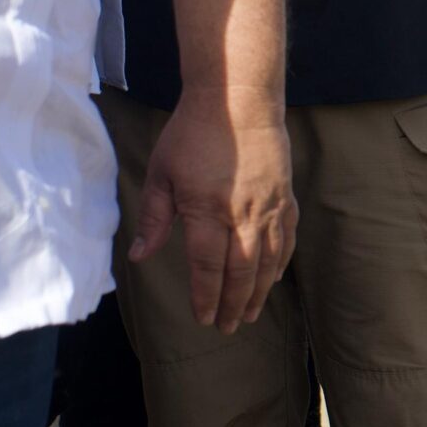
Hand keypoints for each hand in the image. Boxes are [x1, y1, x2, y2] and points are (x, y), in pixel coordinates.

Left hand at [129, 89, 295, 332]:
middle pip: (241, 270)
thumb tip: (139, 256)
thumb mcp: (161, 172)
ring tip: (250, 313)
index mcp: (207, 210)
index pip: (208, 266)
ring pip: (268, 259)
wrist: (239, 99)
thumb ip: (154, 217)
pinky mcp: (284, 194)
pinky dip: (281, 261)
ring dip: (259, 290)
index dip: (206, 296)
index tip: (202, 317)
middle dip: (233, 303)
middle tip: (227, 327)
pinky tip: (275, 276)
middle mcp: (243, 213)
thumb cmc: (193, 133)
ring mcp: (269, 205)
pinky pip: (286, 236)